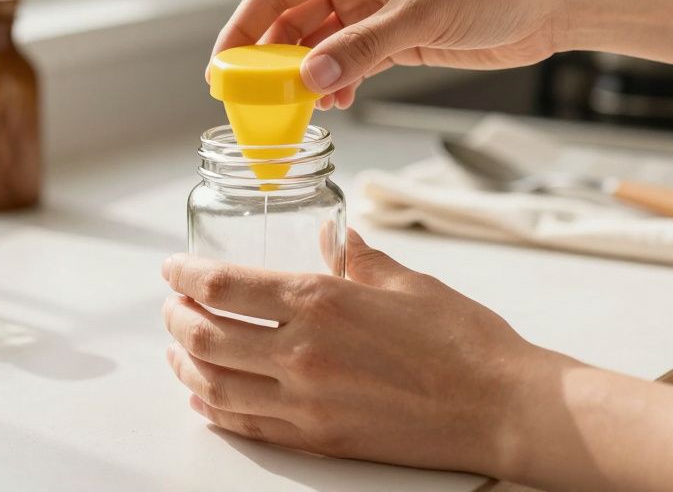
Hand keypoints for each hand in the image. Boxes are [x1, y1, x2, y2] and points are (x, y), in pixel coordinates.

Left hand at [159, 228, 546, 475]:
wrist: (502, 408)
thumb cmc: (464, 342)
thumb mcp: (406, 281)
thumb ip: (356, 256)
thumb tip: (329, 234)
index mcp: (321, 302)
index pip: (223, 286)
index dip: (184, 275)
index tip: (172, 268)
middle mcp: (303, 353)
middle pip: (205, 336)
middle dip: (175, 316)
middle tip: (170, 304)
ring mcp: (307, 402)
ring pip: (215, 384)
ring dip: (183, 365)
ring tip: (176, 349)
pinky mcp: (320, 438)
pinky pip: (247, 424)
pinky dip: (214, 408)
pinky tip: (205, 397)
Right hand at [213, 0, 578, 108]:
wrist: (549, 2)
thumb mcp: (418, 17)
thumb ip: (361, 49)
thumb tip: (308, 79)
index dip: (243, 28)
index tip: (221, 66)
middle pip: (291, 21)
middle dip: (269, 61)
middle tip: (250, 100)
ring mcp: (373, 9)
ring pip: (318, 46)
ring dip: (304, 78)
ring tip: (294, 110)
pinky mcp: (395, 37)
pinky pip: (349, 62)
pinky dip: (337, 84)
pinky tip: (334, 105)